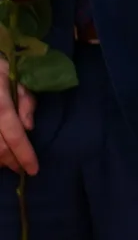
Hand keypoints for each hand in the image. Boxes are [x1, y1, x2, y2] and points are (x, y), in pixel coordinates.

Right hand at [0, 61, 38, 176]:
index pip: (15, 137)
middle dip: (10, 162)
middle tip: (21, 169)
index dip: (24, 156)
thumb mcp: (18, 78)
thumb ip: (26, 101)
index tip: (33, 170)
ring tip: (7, 162)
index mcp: (0, 105)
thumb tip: (29, 128)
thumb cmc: (0, 69)